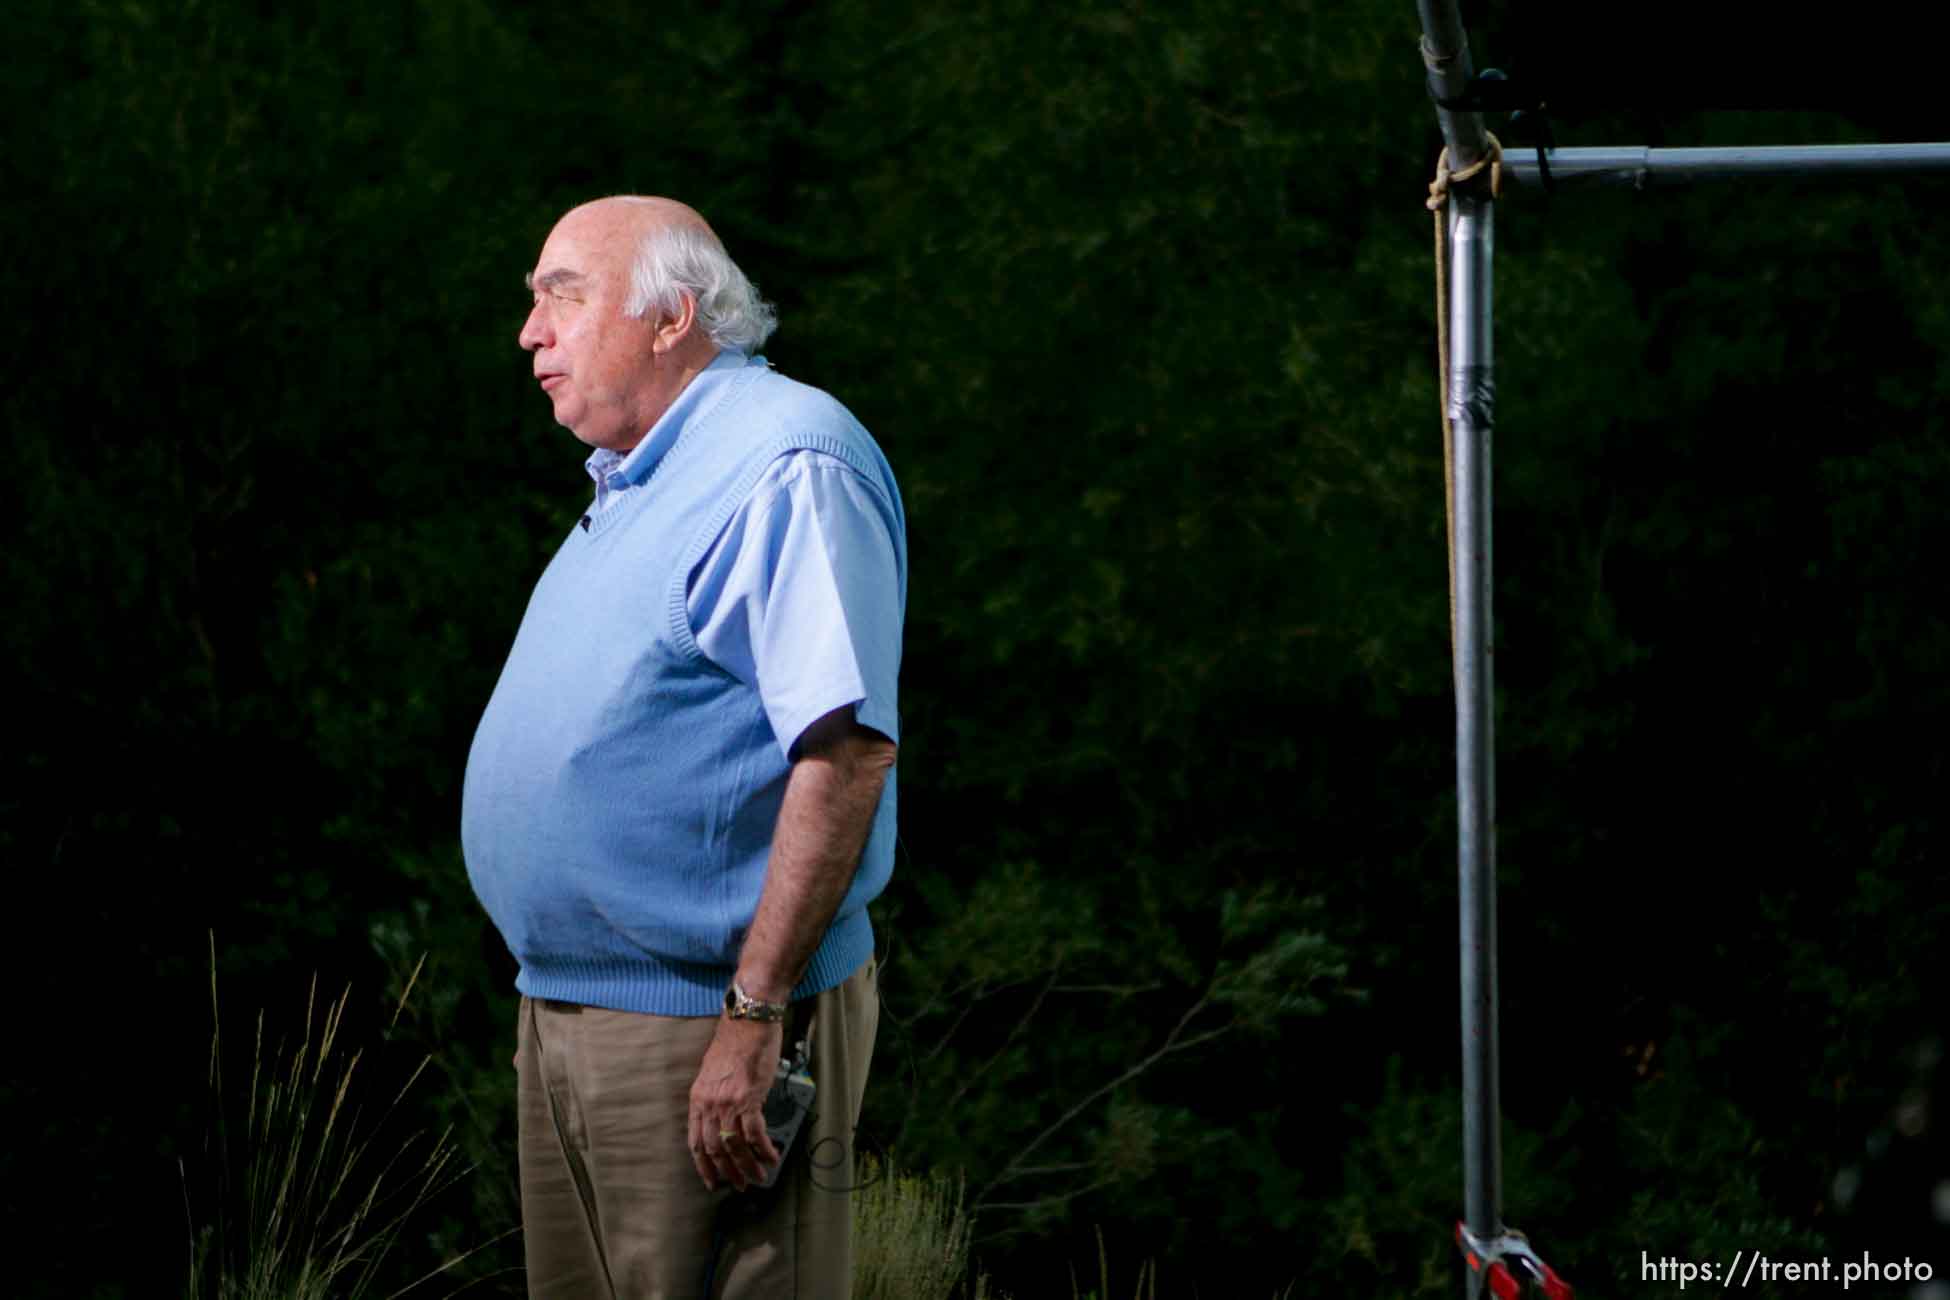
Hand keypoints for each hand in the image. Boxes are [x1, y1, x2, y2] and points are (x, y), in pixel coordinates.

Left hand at [688, 1015, 783, 1190]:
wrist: (748, 1022)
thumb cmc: (734, 1042)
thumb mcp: (713, 1073)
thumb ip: (716, 1098)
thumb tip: (726, 1118)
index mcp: (698, 1099)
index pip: (696, 1142)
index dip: (704, 1166)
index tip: (712, 1181)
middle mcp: (710, 1104)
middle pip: (715, 1149)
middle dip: (728, 1172)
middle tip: (739, 1184)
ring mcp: (728, 1103)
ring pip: (735, 1146)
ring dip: (748, 1166)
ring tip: (758, 1177)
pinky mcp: (749, 1099)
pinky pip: (756, 1134)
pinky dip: (764, 1149)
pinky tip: (771, 1157)